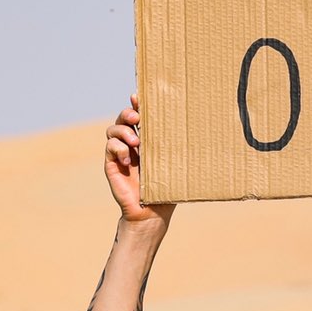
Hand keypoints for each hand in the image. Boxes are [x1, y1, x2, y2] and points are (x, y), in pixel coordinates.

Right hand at [104, 94, 174, 223]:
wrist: (152, 213)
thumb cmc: (167, 189)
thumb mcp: (175, 166)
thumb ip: (178, 150)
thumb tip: (202, 132)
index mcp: (148, 140)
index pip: (140, 116)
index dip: (138, 103)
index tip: (139, 96)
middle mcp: (132, 143)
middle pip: (124, 117)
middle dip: (128, 112)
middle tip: (138, 117)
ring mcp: (120, 152)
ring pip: (113, 129)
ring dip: (123, 131)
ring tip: (136, 142)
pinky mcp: (112, 163)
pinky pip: (110, 147)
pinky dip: (118, 149)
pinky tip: (128, 161)